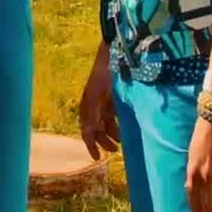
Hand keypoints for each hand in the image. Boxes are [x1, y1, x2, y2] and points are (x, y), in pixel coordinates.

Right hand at [78, 44, 118, 160]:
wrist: (114, 53)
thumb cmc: (105, 74)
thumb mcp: (98, 96)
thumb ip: (93, 115)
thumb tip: (88, 134)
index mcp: (87, 106)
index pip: (87, 131)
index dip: (91, 146)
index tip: (97, 158)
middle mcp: (94, 105)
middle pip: (96, 129)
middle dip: (104, 141)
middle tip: (115, 149)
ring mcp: (103, 101)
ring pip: (105, 123)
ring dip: (111, 133)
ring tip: (121, 139)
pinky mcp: (112, 97)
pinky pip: (112, 114)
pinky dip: (116, 122)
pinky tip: (124, 126)